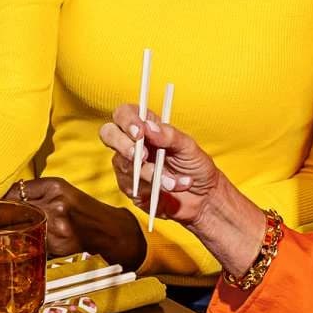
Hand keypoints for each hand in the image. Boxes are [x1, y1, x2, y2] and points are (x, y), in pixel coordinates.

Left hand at [4, 177, 146, 269]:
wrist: (108, 229)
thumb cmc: (84, 211)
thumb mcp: (62, 192)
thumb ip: (36, 194)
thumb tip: (4, 201)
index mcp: (55, 186)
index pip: (15, 192)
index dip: (0, 203)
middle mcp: (56, 202)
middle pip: (14, 210)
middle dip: (0, 219)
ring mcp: (58, 224)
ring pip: (21, 227)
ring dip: (12, 233)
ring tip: (10, 235)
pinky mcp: (60, 243)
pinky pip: (34, 243)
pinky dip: (28, 244)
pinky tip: (30, 244)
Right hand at [100, 105, 267, 276]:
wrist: (203, 198)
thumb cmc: (196, 167)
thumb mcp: (188, 147)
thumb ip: (169, 135)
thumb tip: (149, 127)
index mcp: (146, 127)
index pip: (124, 114)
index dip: (127, 120)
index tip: (140, 132)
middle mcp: (133, 144)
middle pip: (109, 134)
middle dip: (124, 145)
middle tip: (144, 156)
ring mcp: (129, 167)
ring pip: (124, 165)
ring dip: (150, 173)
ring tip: (173, 182)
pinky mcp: (131, 188)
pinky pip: (133, 186)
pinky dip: (154, 188)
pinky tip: (172, 188)